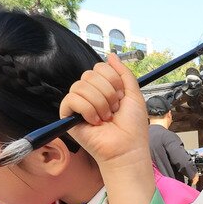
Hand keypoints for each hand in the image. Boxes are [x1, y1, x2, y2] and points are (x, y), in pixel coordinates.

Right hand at [59, 53, 150, 167]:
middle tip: (114, 110)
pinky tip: (95, 121)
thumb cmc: (132, 126)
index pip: (99, 68)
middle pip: (89, 74)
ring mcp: (78, 105)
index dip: (112, 80)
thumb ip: (124, 73)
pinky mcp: (68, 116)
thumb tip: (111, 55)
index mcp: (103, 88)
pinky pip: (71, 99)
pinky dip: (87, 109)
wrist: (127, 148)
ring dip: (99, 103)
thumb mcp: (134, 94)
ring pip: (80, 85)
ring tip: (106, 118)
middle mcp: (89, 94)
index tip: (121, 97)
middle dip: (107, 92)